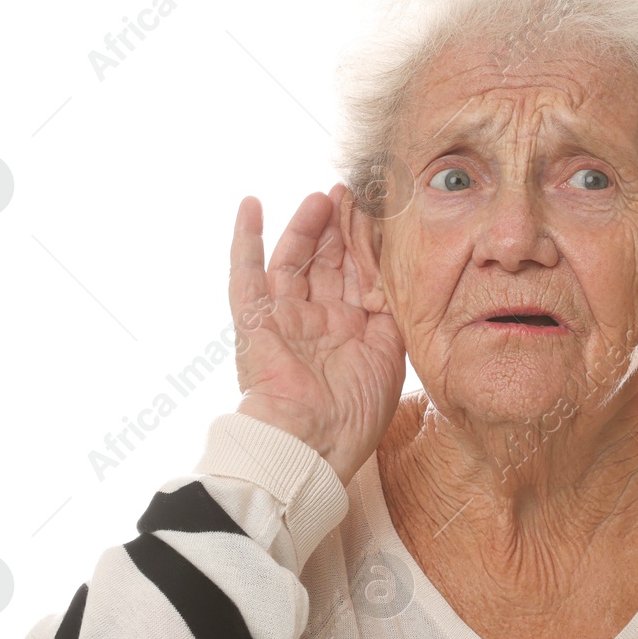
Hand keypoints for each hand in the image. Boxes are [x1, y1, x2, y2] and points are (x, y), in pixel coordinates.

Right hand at [229, 185, 406, 483]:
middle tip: (352, 194)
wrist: (313, 445)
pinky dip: (246, 240)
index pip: (359, 277)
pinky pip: (245, 276)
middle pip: (327, 264)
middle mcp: (317, 323)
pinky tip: (251, 205)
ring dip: (307, 227)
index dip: (367, 245)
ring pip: (294, 262)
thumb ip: (390, 311)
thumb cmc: (355, 414)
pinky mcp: (255, 323)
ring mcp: (285, 321)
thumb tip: (392, 272)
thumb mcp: (390, 354)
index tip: (378, 212)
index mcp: (350, 333)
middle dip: (340, 228)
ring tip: (322, 197)